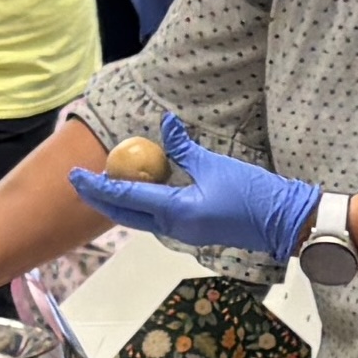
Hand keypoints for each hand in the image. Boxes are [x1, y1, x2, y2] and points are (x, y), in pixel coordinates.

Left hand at [67, 114, 317, 263]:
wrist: (281, 222)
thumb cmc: (251, 192)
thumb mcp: (214, 164)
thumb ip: (183, 148)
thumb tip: (165, 123)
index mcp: (175, 211)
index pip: (125, 197)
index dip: (97, 186)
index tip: (76, 175)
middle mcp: (173, 227)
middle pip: (125, 214)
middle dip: (99, 198)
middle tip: (79, 180)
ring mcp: (182, 233)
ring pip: (139, 219)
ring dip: (119, 203)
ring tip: (102, 184)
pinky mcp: (191, 232)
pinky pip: (156, 219)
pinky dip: (140, 205)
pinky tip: (136, 191)